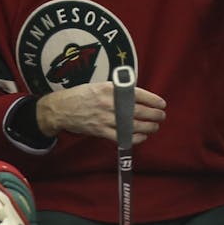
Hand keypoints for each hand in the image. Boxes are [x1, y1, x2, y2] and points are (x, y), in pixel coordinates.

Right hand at [35, 81, 164, 142]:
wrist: (61, 108)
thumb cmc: (82, 95)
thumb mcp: (100, 85)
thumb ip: (118, 90)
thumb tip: (137, 96)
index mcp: (110, 89)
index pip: (137, 94)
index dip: (153, 100)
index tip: (162, 103)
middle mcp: (109, 103)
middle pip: (137, 111)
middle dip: (153, 115)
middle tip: (161, 116)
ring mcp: (104, 118)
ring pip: (131, 125)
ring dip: (147, 127)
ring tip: (155, 127)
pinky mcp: (99, 130)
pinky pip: (121, 137)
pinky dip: (133, 138)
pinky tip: (142, 137)